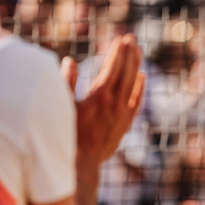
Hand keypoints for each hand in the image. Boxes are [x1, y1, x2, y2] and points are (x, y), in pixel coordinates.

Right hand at [63, 34, 144, 170]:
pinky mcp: (125, 124)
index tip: (121, 39)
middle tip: (131, 39)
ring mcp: (122, 115)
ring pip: (133, 85)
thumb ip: (66, 83)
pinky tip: (142, 77)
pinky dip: (140, 88)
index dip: (118, 52)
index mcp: (99, 97)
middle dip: (129, 54)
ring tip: (138, 51)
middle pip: (126, 73)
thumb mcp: (62, 107)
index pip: (113, 68)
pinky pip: (137, 102)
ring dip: (135, 66)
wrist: (80, 165)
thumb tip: (69, 61)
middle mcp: (115, 105)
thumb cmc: (65, 135)